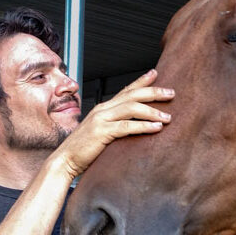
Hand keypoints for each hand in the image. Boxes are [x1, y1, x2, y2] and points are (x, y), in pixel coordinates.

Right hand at [52, 69, 173, 178]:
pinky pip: (126, 126)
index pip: (126, 90)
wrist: (64, 161)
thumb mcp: (101, 133)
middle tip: (171, 93)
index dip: (141, 81)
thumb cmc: (83, 150)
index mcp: (103, 109)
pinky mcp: (101, 133)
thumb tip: (133, 127)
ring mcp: (101, 120)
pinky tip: (156, 127)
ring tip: (168, 116)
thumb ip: (114, 127)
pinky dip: (144, 126)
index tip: (156, 73)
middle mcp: (102, 110)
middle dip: (154, 92)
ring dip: (152, 111)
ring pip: (131, 108)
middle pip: (132, 95)